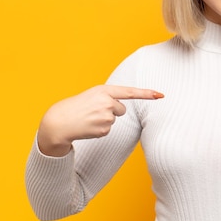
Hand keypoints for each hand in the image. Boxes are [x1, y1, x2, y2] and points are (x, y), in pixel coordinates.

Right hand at [37, 85, 163, 155]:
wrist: (59, 122)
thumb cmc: (76, 107)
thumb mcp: (92, 95)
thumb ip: (108, 97)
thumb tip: (121, 107)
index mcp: (104, 90)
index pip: (129, 91)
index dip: (146, 93)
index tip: (161, 95)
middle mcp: (107, 102)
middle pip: (122, 109)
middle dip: (111, 111)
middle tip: (94, 112)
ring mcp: (106, 116)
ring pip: (114, 120)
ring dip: (104, 121)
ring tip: (89, 119)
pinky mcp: (104, 129)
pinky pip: (109, 130)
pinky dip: (100, 129)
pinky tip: (88, 127)